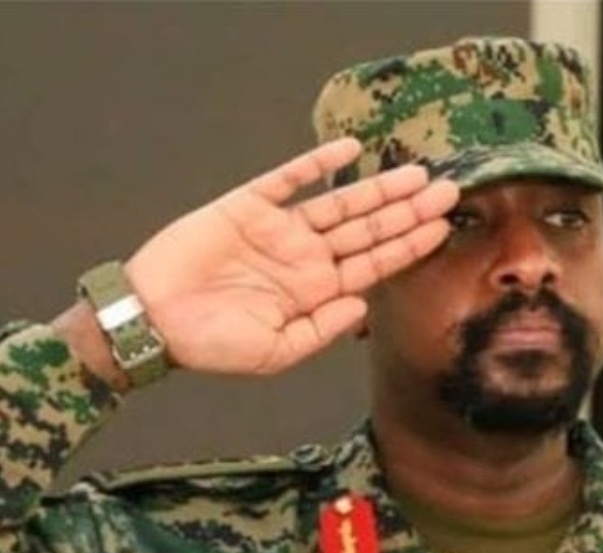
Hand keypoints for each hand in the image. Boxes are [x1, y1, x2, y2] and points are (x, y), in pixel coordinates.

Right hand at [123, 137, 458, 374]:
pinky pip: (288, 178)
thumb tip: (363, 305)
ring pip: (339, 203)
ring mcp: (279, 230)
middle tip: (450, 192)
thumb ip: (321, 329)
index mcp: (314, 293)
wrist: (152, 320)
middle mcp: (304, 258)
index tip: (441, 229)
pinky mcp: (248, 205)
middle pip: (366, 230)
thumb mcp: (275, 352)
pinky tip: (348, 150)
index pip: (371, 265)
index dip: (407, 246)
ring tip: (416, 174)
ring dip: (377, 188)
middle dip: (407, 212)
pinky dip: (316, 163)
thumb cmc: (210, 344)